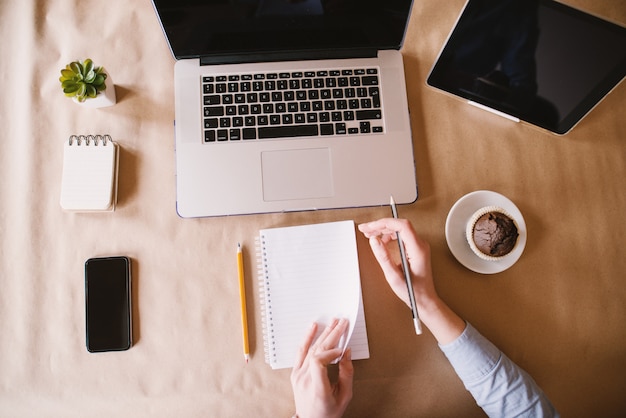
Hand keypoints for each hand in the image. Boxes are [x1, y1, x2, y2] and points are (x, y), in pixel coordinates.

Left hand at [290, 319, 353, 417]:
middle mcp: (305, 380)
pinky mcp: (295, 372)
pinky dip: (308, 338)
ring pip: (311, 349)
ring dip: (324, 334)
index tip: (342, 350)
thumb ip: (347, 374)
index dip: (331, 352)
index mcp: (318, 389)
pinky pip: (301, 351)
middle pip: (317, 351)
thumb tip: (347, 353)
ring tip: (334, 322)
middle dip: (332, 335)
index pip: (318, 362)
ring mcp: (298, 376)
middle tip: (343, 323)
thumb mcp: (344, 397)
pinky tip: (314, 327)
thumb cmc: (328, 412)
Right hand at [358, 218, 465, 343]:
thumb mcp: (394, 276)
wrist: (424, 300)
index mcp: (418, 250)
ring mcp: (418, 246)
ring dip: (383, 230)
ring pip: (399, 229)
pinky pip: (401, 236)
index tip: (371, 226)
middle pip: (399, 225)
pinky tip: (379, 241)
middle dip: (380, 225)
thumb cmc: (413, 291)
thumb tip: (374, 241)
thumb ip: (383, 257)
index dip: (384, 223)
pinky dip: (388, 236)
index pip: (402, 226)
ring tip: (369, 234)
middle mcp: (420, 245)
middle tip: (365, 229)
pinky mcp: (414, 249)